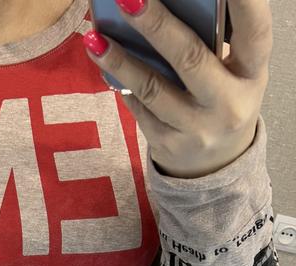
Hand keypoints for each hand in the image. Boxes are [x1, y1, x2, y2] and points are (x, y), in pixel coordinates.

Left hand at [83, 0, 272, 178]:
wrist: (216, 163)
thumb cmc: (222, 99)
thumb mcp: (234, 72)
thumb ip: (212, 42)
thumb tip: (167, 7)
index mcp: (252, 74)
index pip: (255, 32)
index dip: (246, 4)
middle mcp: (228, 104)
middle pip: (190, 59)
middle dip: (157, 25)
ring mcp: (197, 129)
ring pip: (153, 89)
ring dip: (120, 61)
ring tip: (95, 39)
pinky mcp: (168, 145)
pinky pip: (139, 108)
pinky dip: (120, 82)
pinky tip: (103, 61)